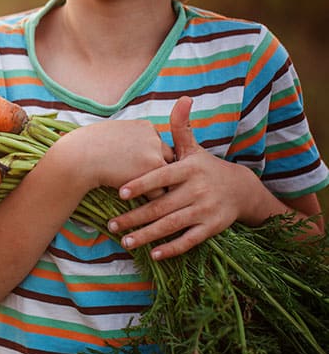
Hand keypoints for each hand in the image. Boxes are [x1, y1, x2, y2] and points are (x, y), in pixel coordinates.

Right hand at [52, 119, 174, 191]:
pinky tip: (135, 199)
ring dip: (155, 185)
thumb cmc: (87, 146)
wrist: (79, 157)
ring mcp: (155, 154)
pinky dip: (148, 198)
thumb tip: (131, 152)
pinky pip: (159, 191)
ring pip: (165, 176)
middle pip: (167, 158)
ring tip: (144, 196)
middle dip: (157, 171)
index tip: (137, 168)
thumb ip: (128, 138)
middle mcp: (154, 138)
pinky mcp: (152, 171)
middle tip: (148, 184)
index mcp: (145, 126)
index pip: (157, 145)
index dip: (148, 159)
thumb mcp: (112, 132)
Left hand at [107, 96, 261, 259]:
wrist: (242, 190)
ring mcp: (205, 210)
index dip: (141, 184)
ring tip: (125, 240)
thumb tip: (183, 98)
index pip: (161, 176)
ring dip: (147, 235)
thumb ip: (182, 128)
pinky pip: (189, 240)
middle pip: (161, 206)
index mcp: (189, 168)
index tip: (119, 192)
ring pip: (171, 225)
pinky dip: (172, 248)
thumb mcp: (194, 148)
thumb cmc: (206, 167)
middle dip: (134, 217)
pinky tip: (153, 255)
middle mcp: (197, 189)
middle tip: (111, 225)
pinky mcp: (212, 227)